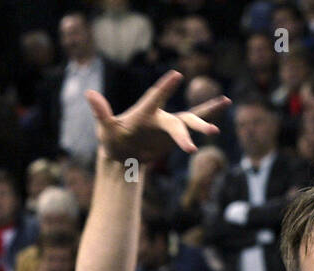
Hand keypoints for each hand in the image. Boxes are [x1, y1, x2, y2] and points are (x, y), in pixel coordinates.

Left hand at [91, 70, 229, 165]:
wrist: (122, 151)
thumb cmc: (112, 138)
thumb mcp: (106, 129)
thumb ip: (101, 113)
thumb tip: (88, 93)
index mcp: (144, 113)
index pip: (154, 100)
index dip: (164, 89)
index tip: (176, 76)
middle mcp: (160, 116)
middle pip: (175, 122)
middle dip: (185, 131)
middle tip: (199, 139)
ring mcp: (169, 124)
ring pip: (190, 121)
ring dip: (203, 124)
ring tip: (215, 130)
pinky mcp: (175, 133)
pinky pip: (195, 123)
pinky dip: (209, 115)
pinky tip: (225, 103)